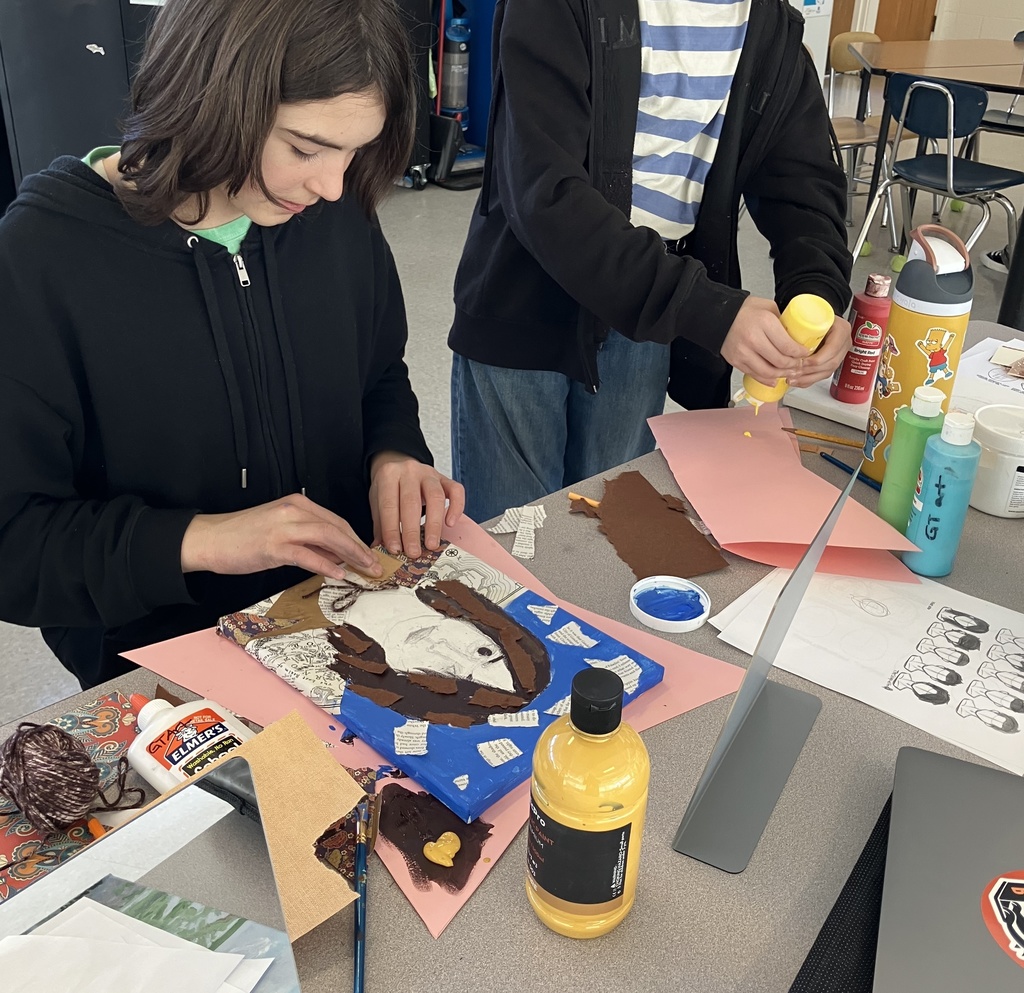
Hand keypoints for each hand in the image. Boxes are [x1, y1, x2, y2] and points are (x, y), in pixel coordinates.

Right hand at [180, 493, 380, 580]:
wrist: (209, 538)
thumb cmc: (244, 536)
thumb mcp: (281, 530)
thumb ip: (308, 538)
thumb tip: (336, 555)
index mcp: (297, 504)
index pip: (336, 520)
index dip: (356, 539)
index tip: (369, 554)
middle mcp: (293, 511)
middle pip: (337, 528)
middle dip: (360, 548)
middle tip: (375, 565)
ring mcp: (284, 527)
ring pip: (328, 537)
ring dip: (351, 555)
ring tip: (365, 570)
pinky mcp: (273, 546)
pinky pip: (307, 555)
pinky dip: (327, 565)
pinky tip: (339, 574)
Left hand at [368, 452, 465, 558]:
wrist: (399, 465)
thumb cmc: (389, 487)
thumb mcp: (377, 501)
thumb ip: (380, 524)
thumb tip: (380, 550)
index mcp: (388, 475)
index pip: (389, 505)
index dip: (391, 529)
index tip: (395, 549)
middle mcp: (409, 471)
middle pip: (411, 502)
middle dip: (412, 531)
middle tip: (413, 552)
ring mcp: (429, 473)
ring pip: (435, 497)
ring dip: (434, 524)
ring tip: (431, 544)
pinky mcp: (445, 478)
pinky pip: (456, 490)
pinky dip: (456, 507)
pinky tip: (450, 524)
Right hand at [720, 296, 811, 386]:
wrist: (718, 316)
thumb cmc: (742, 310)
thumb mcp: (768, 307)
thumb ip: (782, 321)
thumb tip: (795, 334)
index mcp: (764, 323)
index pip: (788, 346)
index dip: (800, 354)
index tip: (804, 353)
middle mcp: (753, 339)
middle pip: (780, 361)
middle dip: (793, 365)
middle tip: (798, 363)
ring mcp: (743, 352)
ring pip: (768, 372)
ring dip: (781, 374)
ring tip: (788, 372)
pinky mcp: (736, 361)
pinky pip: (754, 375)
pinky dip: (767, 379)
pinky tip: (774, 378)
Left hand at [786, 315, 852, 387]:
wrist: (822, 317)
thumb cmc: (815, 315)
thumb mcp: (811, 315)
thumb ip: (802, 323)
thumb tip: (780, 334)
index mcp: (841, 329)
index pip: (832, 349)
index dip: (816, 358)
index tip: (801, 361)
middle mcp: (844, 343)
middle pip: (830, 364)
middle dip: (809, 371)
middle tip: (792, 372)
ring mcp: (840, 354)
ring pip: (826, 372)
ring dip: (807, 378)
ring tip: (791, 379)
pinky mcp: (833, 362)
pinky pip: (823, 376)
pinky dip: (808, 380)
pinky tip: (797, 382)